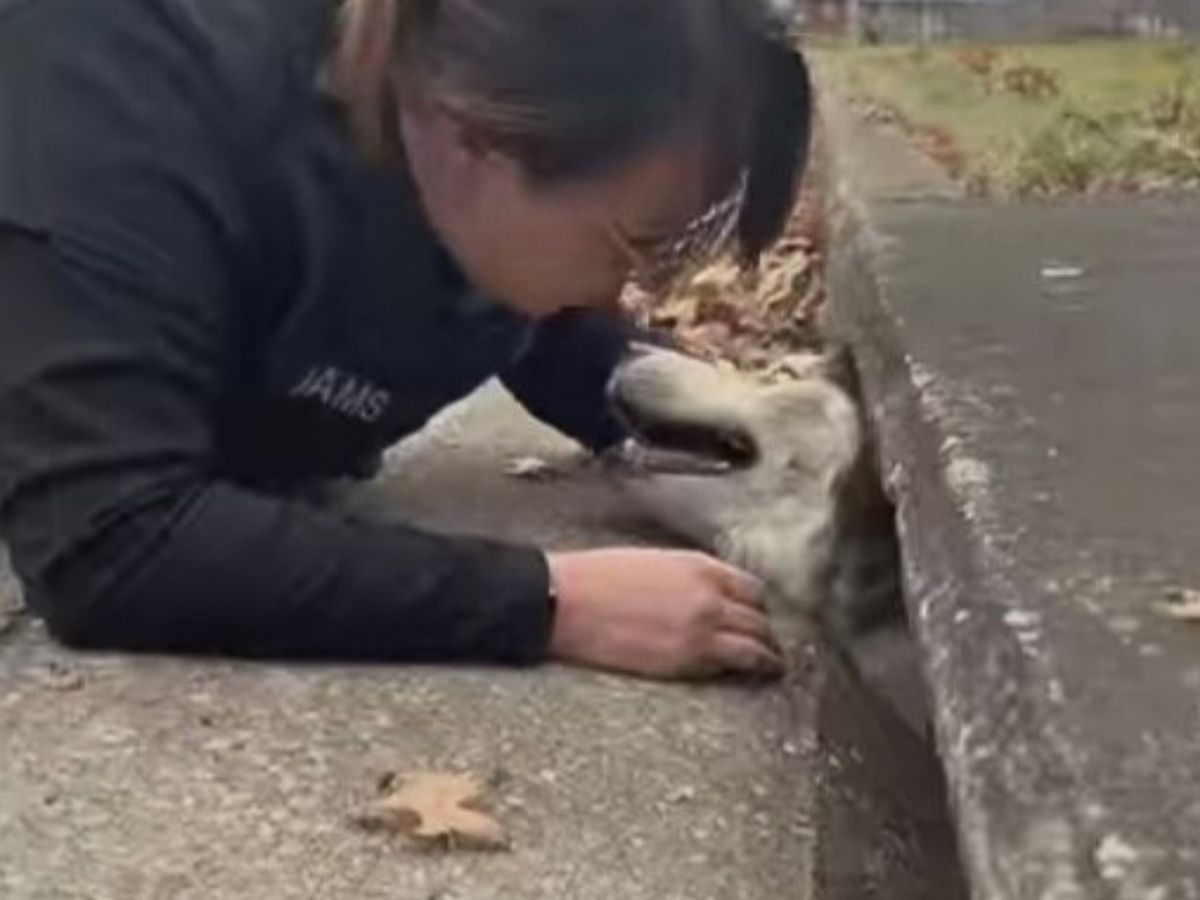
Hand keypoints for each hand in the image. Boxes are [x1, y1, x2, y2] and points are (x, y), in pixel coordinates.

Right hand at [545, 548, 782, 680]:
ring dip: (767, 655)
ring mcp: (702, 629)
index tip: (757, 613)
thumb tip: (703, 594)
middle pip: (759, 617)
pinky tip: (748, 674)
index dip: (756, 604)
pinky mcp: (686, 660)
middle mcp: (709, 595)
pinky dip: (743, 669)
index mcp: (699, 567)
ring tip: (773, 665)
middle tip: (770, 642)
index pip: (751, 587)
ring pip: (755, 646)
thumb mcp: (653, 562)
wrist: (566, 601)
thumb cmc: (597, 578)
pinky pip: (730, 666)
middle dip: (767, 630)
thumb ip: (688, 578)